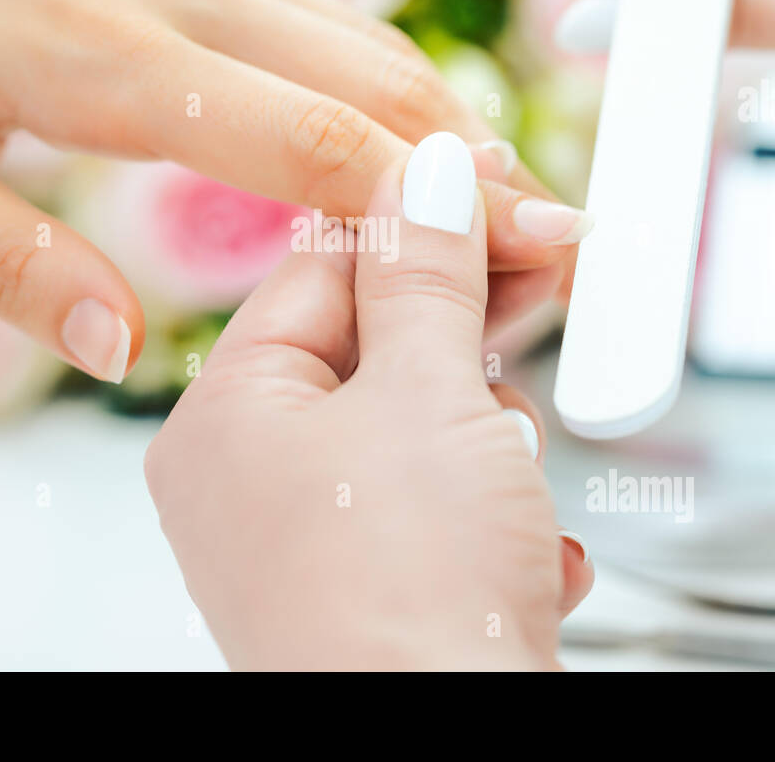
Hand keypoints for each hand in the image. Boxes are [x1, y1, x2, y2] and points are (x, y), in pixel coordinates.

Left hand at [0, 0, 588, 382]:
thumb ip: (7, 266)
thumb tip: (119, 352)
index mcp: (99, 59)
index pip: (313, 142)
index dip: (433, 206)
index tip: (532, 251)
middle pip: (374, 81)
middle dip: (481, 169)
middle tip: (563, 240)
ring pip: (361, 35)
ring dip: (445, 120)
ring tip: (507, 200)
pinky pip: (316, 8)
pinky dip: (384, 76)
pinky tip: (408, 125)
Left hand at [145, 134, 592, 669]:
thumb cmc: (406, 602)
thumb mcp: (427, 399)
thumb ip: (427, 273)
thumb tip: (423, 172)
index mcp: (228, 415)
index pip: (323, 265)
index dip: (424, 223)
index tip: (508, 196)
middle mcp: (255, 477)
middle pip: (376, 345)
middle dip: (469, 339)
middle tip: (546, 287)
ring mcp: (316, 540)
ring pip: (423, 430)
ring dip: (492, 442)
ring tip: (515, 482)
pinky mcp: (380, 591)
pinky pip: (446, 510)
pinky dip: (500, 522)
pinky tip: (529, 558)